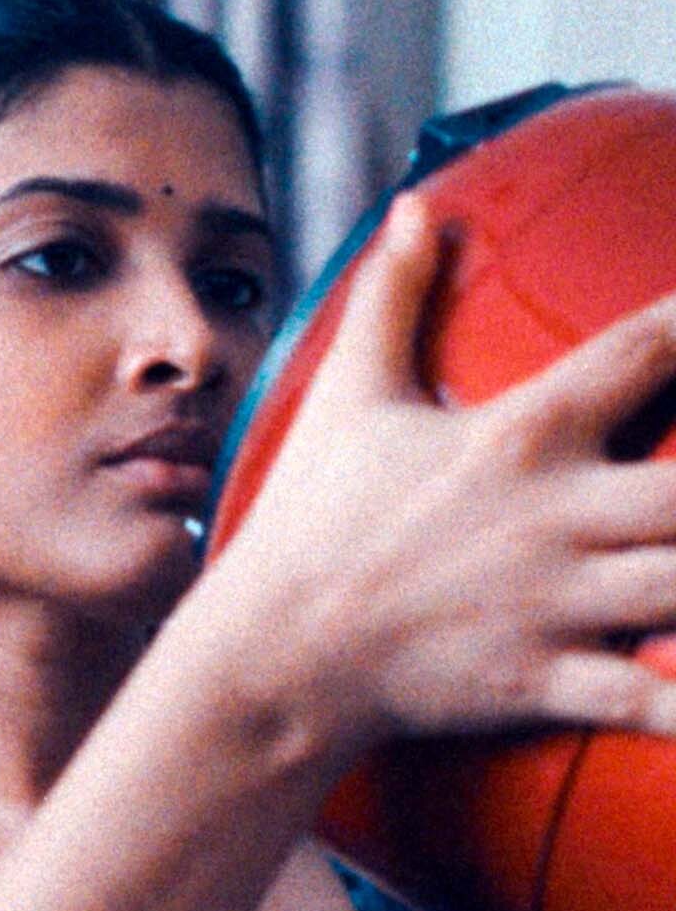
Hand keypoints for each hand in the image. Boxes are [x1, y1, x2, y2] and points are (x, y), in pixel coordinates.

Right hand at [202, 191, 675, 749]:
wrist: (273, 648)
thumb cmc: (311, 518)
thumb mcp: (347, 395)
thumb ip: (391, 297)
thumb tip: (417, 208)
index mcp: (518, 435)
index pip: (641, 350)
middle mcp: (556, 513)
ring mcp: (558, 601)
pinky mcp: (548, 679)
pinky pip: (651, 702)